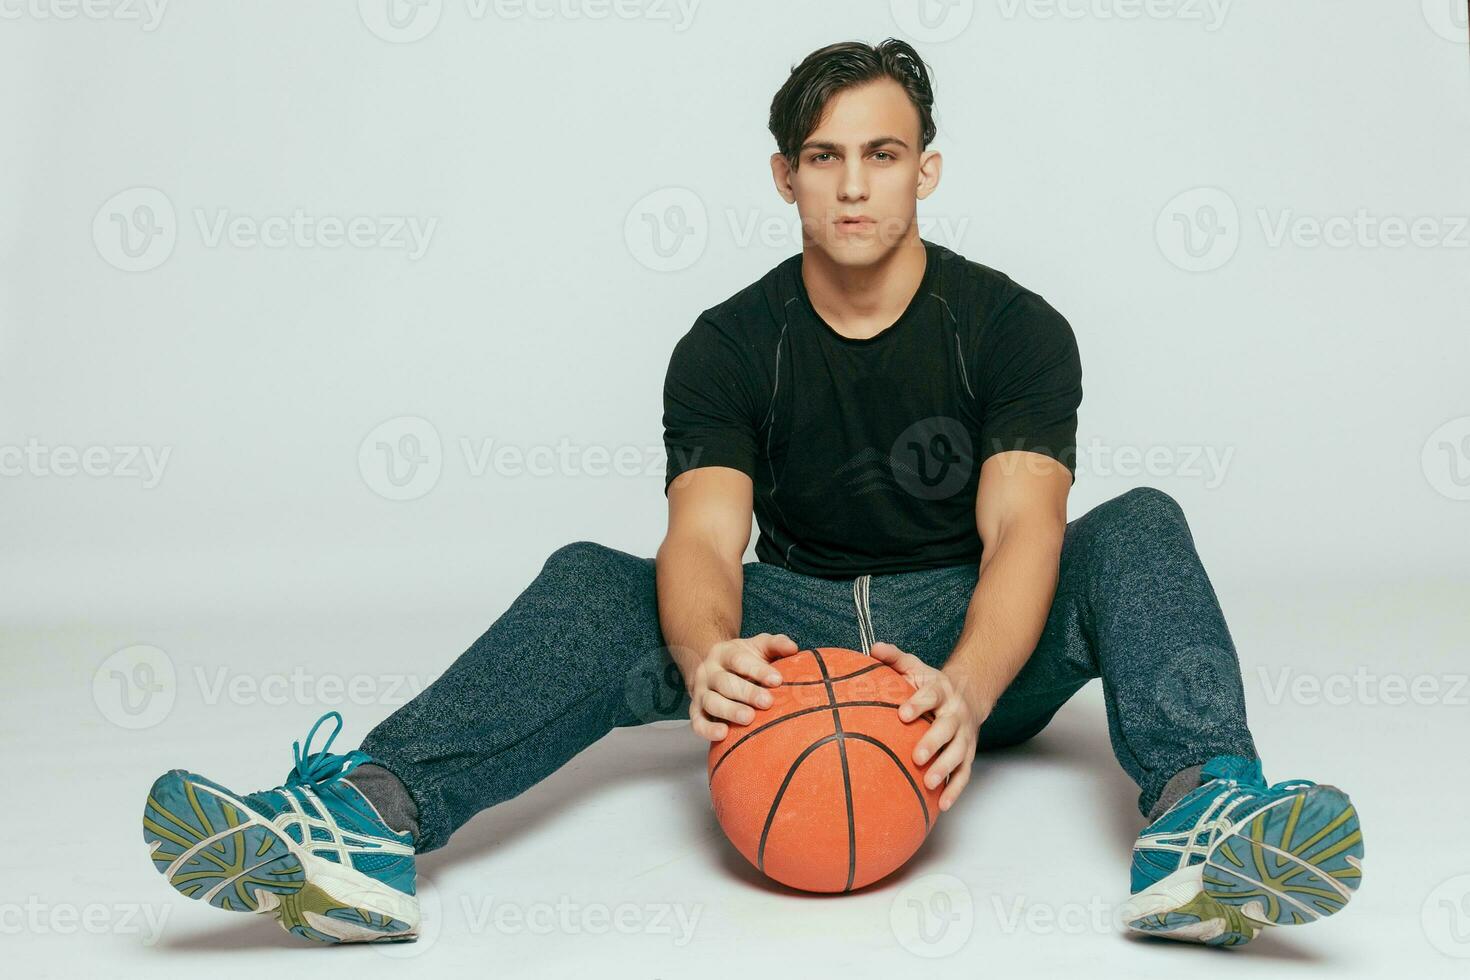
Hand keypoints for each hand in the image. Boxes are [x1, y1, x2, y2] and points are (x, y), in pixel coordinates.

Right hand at [687, 632, 796, 741]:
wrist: (713, 669)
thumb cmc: (744, 660)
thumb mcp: (758, 646)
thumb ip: (776, 644)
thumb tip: (792, 648)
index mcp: (724, 653)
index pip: (739, 660)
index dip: (757, 670)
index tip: (777, 680)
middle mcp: (709, 672)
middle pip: (725, 682)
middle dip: (747, 693)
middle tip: (767, 702)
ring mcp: (700, 693)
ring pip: (711, 702)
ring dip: (730, 711)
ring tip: (748, 719)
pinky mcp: (696, 712)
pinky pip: (697, 723)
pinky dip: (708, 730)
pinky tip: (723, 734)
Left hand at [869, 641, 984, 811]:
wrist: (969, 694)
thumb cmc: (931, 684)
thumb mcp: (915, 667)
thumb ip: (895, 658)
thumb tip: (873, 648)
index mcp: (940, 691)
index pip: (930, 695)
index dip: (918, 704)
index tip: (903, 714)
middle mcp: (955, 713)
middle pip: (948, 728)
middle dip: (934, 742)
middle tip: (917, 755)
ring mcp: (964, 735)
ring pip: (959, 753)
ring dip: (945, 768)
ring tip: (928, 782)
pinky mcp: (967, 753)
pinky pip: (964, 773)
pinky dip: (955, 789)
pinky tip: (942, 804)